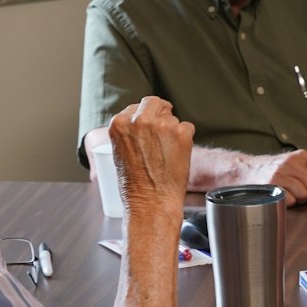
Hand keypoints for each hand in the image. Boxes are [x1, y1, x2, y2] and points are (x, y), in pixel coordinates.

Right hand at [108, 97, 193, 217]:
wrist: (151, 203)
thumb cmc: (135, 186)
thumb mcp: (119, 154)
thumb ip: (128, 133)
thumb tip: (141, 122)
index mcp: (119, 123)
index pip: (135, 107)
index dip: (144, 116)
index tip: (149, 126)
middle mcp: (139, 120)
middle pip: (154, 103)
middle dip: (160, 113)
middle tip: (164, 130)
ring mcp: (161, 125)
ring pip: (172, 117)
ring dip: (172, 131)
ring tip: (166, 154)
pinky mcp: (181, 133)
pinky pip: (187, 127)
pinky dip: (185, 139)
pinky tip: (177, 156)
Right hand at [248, 148, 306, 206]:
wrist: (243, 171)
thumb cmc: (273, 171)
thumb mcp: (297, 169)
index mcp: (301, 156)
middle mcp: (291, 162)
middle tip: (299, 194)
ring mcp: (280, 174)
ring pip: (304, 195)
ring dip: (297, 200)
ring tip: (288, 194)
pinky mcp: (271, 186)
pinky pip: (290, 201)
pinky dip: (286, 204)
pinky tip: (279, 198)